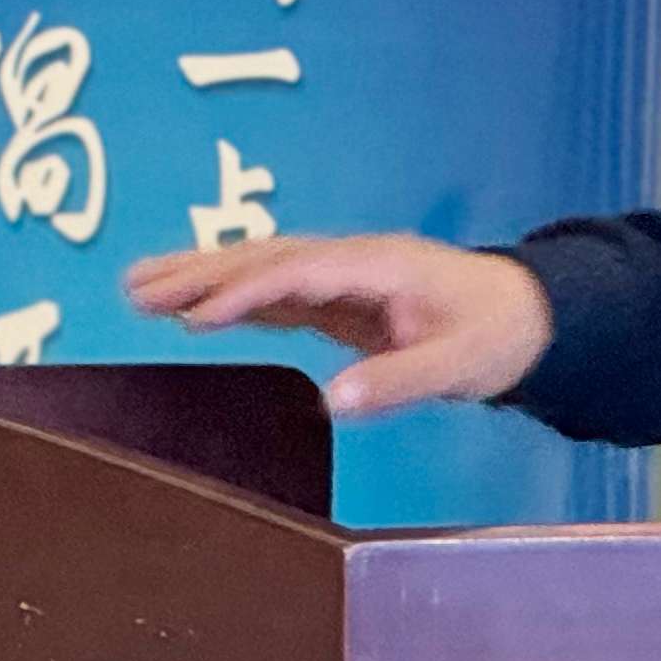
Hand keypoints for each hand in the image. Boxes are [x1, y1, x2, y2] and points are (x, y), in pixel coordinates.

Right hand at [123, 235, 553, 418]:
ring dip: (201, 277)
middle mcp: (352, 261)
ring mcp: (341, 276)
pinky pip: (273, 291)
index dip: (248, 292)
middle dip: (200, 272)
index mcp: (380, 266)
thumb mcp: (458, 365)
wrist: (525, 313)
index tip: (196, 316)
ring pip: (261, 269)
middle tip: (135, 288)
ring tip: (136, 288)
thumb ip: (399, 382)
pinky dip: (228, 297)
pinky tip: (187, 309)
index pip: (300, 273)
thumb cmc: (496, 334)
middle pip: (266, 259)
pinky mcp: (337, 297)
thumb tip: (332, 401)